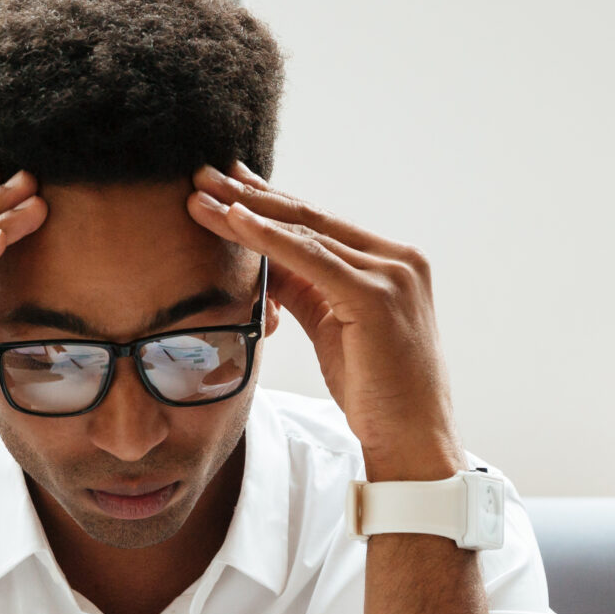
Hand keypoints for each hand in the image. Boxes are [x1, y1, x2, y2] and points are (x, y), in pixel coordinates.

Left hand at [187, 164, 463, 481]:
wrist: (412, 439)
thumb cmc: (374, 391)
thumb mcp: (331, 328)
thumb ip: (302, 290)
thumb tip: (260, 264)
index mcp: (390, 262)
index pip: (318, 224)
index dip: (269, 202)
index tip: (228, 183)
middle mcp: (396, 259)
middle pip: (309, 219)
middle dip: (251, 195)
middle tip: (203, 174)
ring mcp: (391, 274)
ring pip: (305, 234)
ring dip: (248, 212)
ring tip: (202, 196)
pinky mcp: (376, 296)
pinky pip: (311, 259)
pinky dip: (268, 239)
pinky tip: (234, 221)